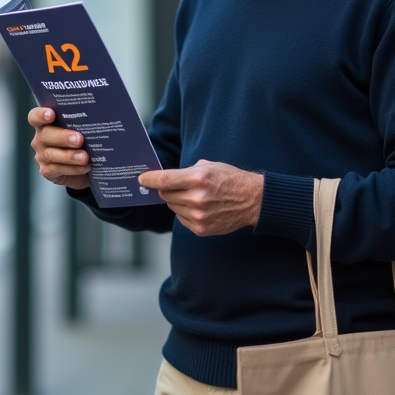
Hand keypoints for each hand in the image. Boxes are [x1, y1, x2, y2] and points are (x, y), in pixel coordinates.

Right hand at [28, 107, 90, 190]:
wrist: (85, 167)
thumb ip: (83, 123)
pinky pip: (57, 169)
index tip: (51, 114)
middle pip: (44, 135)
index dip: (40, 115)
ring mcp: (42, 155)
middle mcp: (40, 139)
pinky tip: (85, 167)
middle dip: (62, 137)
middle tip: (79, 139)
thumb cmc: (83, 142)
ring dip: (69, 155)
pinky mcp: (47, 171)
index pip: (35, 116)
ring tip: (84, 157)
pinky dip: (72, 169)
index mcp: (46, 124)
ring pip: (50, 154)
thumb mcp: (82, 130)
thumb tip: (97, 118)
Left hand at [139, 160, 262, 236]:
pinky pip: (181, 219)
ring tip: (195, 197)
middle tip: (177, 186)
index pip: (164, 180)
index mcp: (198, 178)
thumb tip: (165, 178)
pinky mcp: (201, 228)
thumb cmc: (230, 179)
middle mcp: (197, 198)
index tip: (141, 179)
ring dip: (178, 201)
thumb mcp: (210, 166)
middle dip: (167, 189)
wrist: (252, 200)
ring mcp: (199, 215)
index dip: (149, 179)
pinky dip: (185, 212)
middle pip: (166, 194)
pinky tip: (200, 207)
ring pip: (173, 207)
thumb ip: (186, 171)